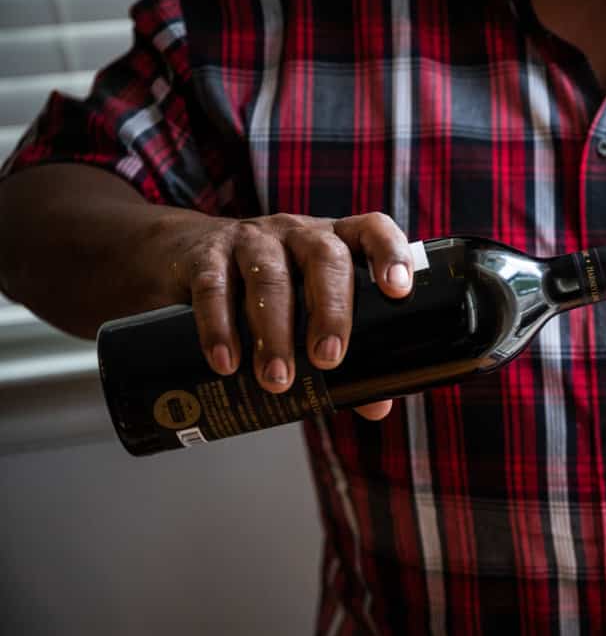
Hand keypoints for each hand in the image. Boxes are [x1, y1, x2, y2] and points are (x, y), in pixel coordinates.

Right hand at [155, 211, 412, 419]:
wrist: (178, 253)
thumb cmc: (265, 288)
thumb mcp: (305, 308)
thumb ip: (342, 353)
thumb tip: (376, 405)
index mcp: (335, 241)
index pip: (372, 230)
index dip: (390, 253)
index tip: (398, 291)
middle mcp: (298, 234)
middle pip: (324, 257)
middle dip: (330, 309)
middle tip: (328, 359)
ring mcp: (251, 239)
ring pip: (269, 275)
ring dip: (275, 331)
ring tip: (277, 378)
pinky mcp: (206, 255)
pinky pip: (214, 287)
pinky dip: (219, 328)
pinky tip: (226, 362)